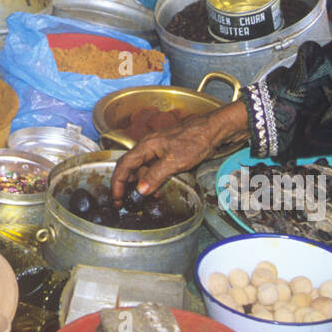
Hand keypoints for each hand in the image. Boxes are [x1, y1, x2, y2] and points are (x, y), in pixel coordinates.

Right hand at [109, 102, 248, 201]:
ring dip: (140, 184)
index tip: (116, 197)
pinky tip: (157, 190)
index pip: (124, 165)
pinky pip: (154, 168)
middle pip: (130, 167)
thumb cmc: (195, 140)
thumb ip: (155, 176)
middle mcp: (149, 146)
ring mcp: (159, 149)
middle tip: (124, 202)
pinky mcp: (168, 153)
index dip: (117, 182)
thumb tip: (140, 190)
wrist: (214, 130)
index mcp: (146, 146)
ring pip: (143, 168)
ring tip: (141, 200)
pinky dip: (152, 180)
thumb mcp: (174, 161)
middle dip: (126, 185)